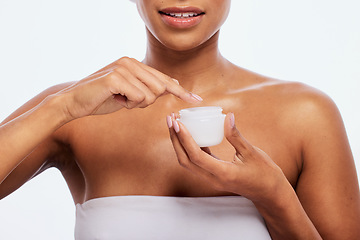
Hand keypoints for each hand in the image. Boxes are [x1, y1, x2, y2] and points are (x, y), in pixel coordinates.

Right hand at [57, 57, 201, 119]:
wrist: (74, 102)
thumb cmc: (101, 98)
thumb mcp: (129, 93)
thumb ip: (149, 88)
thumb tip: (173, 85)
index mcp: (134, 63)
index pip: (163, 79)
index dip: (181, 91)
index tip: (196, 100)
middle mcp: (130, 61)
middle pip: (159, 89)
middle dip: (146, 102)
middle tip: (127, 100)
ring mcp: (123, 68)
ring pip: (150, 95)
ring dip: (136, 104)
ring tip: (119, 98)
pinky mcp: (115, 77)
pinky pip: (138, 98)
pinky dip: (128, 105)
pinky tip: (115, 99)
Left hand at [167, 113, 287, 202]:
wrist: (269, 193)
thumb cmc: (264, 174)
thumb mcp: (252, 152)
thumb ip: (236, 136)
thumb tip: (227, 116)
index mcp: (223, 173)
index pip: (196, 156)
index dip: (184, 138)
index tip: (177, 122)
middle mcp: (213, 178)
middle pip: (185, 159)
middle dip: (175, 139)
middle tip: (170, 119)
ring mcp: (211, 178)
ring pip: (187, 161)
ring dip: (178, 143)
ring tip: (175, 124)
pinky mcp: (212, 175)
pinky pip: (195, 161)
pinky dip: (188, 147)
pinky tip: (189, 133)